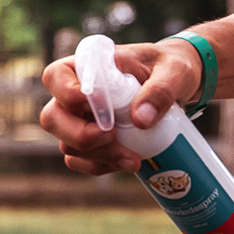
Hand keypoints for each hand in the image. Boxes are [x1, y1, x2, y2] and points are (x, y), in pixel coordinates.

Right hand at [40, 39, 203, 175]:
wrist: (180, 86)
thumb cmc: (172, 68)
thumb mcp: (175, 72)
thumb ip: (160, 91)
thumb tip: (140, 120)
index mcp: (87, 66)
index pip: (55, 77)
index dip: (69, 94)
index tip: (102, 105)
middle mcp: (75, 93)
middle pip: (53, 118)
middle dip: (81, 136)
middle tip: (112, 138)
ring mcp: (80, 119)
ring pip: (68, 144)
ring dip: (98, 156)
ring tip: (133, 159)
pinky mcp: (93, 141)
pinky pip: (81, 160)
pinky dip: (99, 166)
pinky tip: (126, 164)